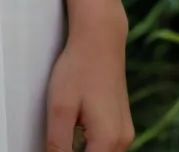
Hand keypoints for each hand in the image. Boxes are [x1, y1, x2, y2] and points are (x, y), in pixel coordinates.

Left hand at [46, 21, 133, 151]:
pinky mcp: (121, 123)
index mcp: (107, 140)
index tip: (54, 146)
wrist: (100, 38)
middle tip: (59, 133)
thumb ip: (57, 144)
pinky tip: (75, 126)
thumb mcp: (59, 108)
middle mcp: (122, 141)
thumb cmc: (78, 68)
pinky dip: (90, 144)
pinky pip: (105, 145)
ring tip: (67, 127)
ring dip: (82, 151)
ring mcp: (125, 132)